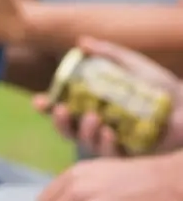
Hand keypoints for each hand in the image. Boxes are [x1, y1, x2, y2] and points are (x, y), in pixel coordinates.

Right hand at [33, 37, 182, 155]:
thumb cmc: (162, 86)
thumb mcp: (132, 65)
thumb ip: (107, 53)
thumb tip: (81, 42)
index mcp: (96, 105)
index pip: (65, 108)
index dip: (48, 107)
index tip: (38, 102)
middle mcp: (101, 124)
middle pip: (69, 130)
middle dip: (59, 123)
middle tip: (61, 110)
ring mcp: (115, 142)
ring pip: (87, 143)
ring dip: (84, 132)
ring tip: (93, 118)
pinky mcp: (132, 158)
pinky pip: (111, 156)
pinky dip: (106, 145)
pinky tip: (109, 133)